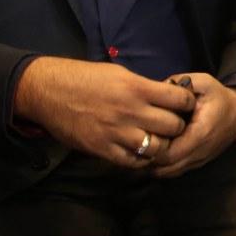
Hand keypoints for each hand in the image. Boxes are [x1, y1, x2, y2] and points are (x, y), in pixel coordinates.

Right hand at [14, 57, 194, 167]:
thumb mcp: (118, 73)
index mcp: (136, 88)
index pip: (179, 99)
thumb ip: (143, 86)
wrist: (48, 92)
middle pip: (173, 127)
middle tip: (173, 126)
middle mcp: (130, 111)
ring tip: (157, 140)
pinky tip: (140, 152)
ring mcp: (116, 133)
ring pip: (156, 148)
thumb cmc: (84, 77)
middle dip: (178, 127)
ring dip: (161, 146)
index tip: (184, 105)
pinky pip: (132, 161)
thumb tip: (165, 96)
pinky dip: (141, 159)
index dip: (186, 103)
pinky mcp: (102, 149)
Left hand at [151, 74, 235, 178]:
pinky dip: (161, 166)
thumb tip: (157, 88)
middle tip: (137, 141)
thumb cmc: (219, 97)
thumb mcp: (202, 82)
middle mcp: (200, 152)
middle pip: (166, 167)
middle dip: (148, 157)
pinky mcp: (197, 163)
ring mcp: (199, 161)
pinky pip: (175, 172)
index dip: (152, 146)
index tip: (142, 132)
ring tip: (142, 148)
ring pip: (168, 173)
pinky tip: (153, 153)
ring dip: (153, 164)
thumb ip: (179, 82)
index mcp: (200, 133)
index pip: (169, 152)